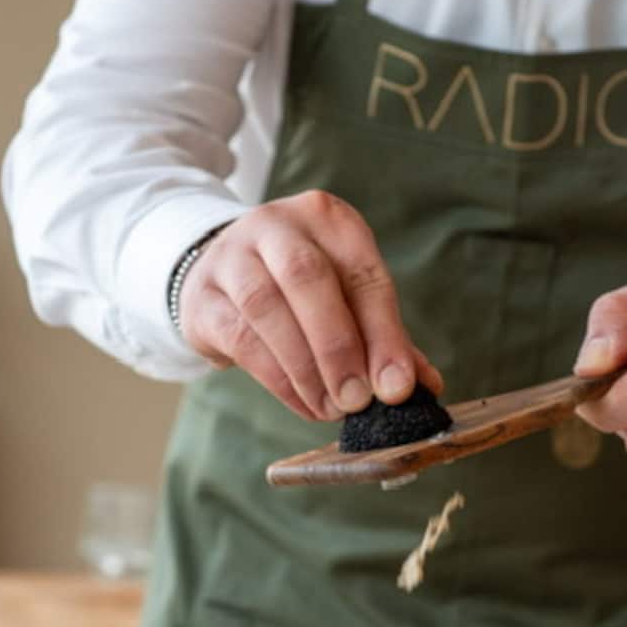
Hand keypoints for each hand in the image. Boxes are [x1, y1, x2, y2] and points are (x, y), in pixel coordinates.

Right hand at [179, 190, 442, 420]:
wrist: (220, 277)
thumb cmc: (300, 292)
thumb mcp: (346, 299)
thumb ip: (383, 337)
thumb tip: (423, 386)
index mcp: (327, 218)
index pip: (363, 273)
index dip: (384, 334)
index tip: (397, 387)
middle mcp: (277, 225)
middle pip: (308, 278)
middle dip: (338, 346)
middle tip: (357, 400)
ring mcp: (232, 255)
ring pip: (267, 307)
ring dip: (305, 368)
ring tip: (331, 408)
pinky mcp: (203, 296)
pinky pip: (240, 337)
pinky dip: (277, 379)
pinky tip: (304, 404)